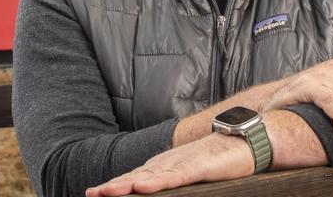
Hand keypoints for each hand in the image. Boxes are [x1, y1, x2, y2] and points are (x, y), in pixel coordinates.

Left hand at [85, 132, 252, 196]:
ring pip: (149, 177)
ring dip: (127, 184)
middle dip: (112, 186)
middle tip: (91, 193)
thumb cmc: (216, 160)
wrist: (241, 140)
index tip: (93, 192)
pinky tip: (142, 187)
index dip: (114, 185)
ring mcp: (180, 164)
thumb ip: (170, 182)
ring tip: (107, 192)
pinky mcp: (196, 167)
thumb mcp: (187, 174)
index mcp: (163, 167)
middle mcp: (167, 163)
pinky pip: (174, 176)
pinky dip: (157, 182)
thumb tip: (150, 191)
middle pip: (135, 177)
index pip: (133, 178)